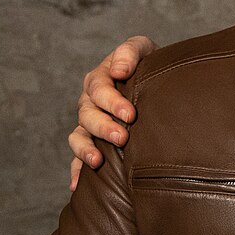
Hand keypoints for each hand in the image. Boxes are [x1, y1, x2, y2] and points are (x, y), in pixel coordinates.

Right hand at [68, 35, 156, 189]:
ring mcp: (89, 123)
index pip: (98, 88)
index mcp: (101, 78)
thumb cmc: (151, 64)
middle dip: (104, 126)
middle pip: (88, 114)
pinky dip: (76, 170)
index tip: (130, 114)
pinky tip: (76, 185)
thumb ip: (130, 51)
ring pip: (79, 136)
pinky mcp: (93, 142)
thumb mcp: (144, 48)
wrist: (158, 82)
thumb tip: (119, 70)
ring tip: (99, 161)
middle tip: (123, 137)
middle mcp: (91, 101)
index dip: (112, 101)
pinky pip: (78, 158)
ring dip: (86, 149)